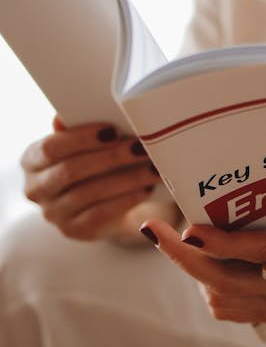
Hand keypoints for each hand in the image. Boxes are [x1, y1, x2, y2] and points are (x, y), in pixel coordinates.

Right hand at [21, 116, 162, 241]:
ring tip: (151, 168)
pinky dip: (126, 199)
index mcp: (32, 160)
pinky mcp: (75, 231)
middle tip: (139, 147)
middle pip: (71, 171)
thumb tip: (66, 116)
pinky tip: (145, 188)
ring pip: (88, 194)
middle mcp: (36, 189)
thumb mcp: (83, 145)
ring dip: (125, 179)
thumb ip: (76, 129)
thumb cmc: (92, 165)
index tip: (112, 130)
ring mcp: (54, 213)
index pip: (50, 148)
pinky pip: (101, 214)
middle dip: (109, 158)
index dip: (81, 138)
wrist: (104, 203)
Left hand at [142, 189, 265, 345]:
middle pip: (221, 278)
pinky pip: (228, 307)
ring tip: (173, 238)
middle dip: (182, 256)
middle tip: (153, 227)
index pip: (260, 253)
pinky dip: (208, 287)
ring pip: (218, 295)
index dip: (222, 243)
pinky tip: (204, 264)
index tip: (190, 228)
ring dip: (191, 269)